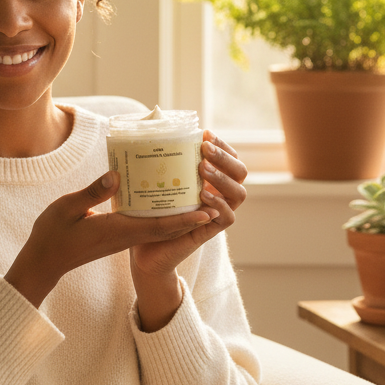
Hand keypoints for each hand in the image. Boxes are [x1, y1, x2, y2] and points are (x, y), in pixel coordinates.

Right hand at [5, 171, 217, 307]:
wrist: (44, 263)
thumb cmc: (52, 236)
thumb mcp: (68, 208)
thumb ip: (93, 192)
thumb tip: (117, 175)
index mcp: (118, 231)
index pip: (160, 227)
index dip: (186, 220)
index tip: (210, 212)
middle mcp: (125, 236)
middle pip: (166, 227)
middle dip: (190, 216)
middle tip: (212, 199)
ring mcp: (121, 238)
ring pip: (158, 227)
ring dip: (178, 216)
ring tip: (195, 197)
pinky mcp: (115, 237)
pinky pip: (144, 227)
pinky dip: (159, 216)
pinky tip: (161, 202)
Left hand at [130, 131, 247, 330]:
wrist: (144, 252)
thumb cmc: (148, 214)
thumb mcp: (154, 184)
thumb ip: (158, 165)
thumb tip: (149, 134)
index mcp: (208, 181)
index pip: (228, 157)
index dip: (222, 144)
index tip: (204, 133)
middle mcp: (218, 195)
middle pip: (240, 171)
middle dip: (224, 156)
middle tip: (204, 148)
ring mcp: (216, 214)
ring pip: (239, 193)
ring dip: (222, 178)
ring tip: (202, 169)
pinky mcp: (210, 232)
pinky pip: (227, 217)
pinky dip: (218, 205)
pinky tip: (202, 195)